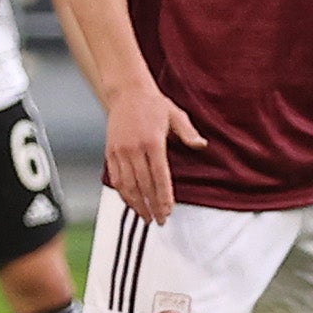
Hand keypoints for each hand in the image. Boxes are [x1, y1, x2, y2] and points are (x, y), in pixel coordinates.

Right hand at [104, 83, 206, 221]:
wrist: (126, 91)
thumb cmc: (155, 104)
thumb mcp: (176, 115)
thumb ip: (188, 133)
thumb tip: (202, 145)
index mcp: (152, 142)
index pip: (160, 177)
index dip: (163, 197)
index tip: (168, 212)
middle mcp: (134, 149)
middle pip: (143, 185)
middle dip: (151, 206)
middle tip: (159, 221)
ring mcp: (119, 151)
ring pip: (127, 185)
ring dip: (136, 204)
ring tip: (145, 217)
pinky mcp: (110, 151)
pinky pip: (115, 177)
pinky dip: (123, 193)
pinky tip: (131, 202)